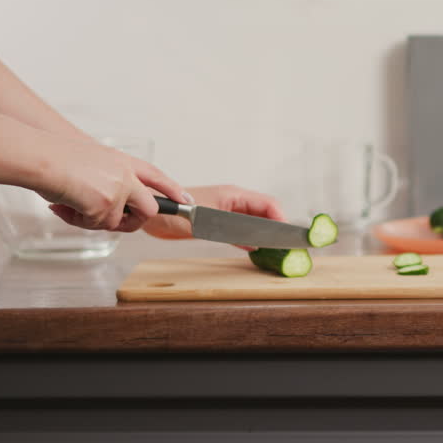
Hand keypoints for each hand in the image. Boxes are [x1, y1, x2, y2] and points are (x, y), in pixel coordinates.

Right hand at [37, 138, 187, 232]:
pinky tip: (63, 206)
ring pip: (115, 222)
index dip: (172, 190)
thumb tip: (108, 207)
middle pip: (149, 209)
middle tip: (110, 220)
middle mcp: (126, 176)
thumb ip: (109, 180)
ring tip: (70, 204)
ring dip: (92, 220)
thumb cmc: (57, 159)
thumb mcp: (92, 162)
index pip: (156, 176)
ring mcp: (118, 191)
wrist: (42, 158)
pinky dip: (77, 221)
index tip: (186, 200)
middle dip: (135, 221)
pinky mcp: (106, 206)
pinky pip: (96, 226)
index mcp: (123, 161)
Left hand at [143, 184, 285, 245]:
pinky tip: (256, 248)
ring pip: (255, 221)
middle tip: (286, 243)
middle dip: (277, 225)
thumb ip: (230, 231)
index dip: (280, 217)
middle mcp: (234, 202)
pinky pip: (242, 230)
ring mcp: (227, 212)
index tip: (286, 234)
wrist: (156, 215)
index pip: (267, 203)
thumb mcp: (206, 222)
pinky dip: (251, 238)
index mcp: (234, 195)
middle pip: (264, 211)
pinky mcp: (219, 223)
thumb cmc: (175, 211)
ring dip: (265, 232)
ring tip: (276, 246)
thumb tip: (254, 241)